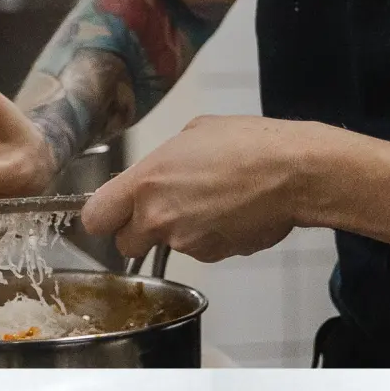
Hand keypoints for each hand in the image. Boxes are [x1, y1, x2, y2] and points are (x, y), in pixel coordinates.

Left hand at [81, 116, 314, 263]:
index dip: (104, 217)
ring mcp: (185, 242)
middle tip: (165, 209)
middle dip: (139, 232)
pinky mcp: (212, 256)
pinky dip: (209, 236)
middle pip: (126, 244)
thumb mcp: (192, 134)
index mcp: (145, 183)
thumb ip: (162, 162)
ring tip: (212, 201)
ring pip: (167, 246)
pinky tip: (229, 213)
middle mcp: (158, 217)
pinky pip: (199, 250)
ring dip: (181, 230)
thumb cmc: (249, 145)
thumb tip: (158, 174)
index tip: (113, 213)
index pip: (95, 219)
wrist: (294, 173)